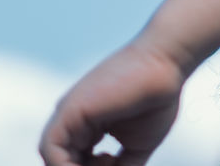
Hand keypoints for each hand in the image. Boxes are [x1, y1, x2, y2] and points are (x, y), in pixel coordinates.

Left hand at [38, 38, 186, 165]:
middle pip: (63, 162)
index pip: (74, 163)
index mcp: (85, 127)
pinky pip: (51, 150)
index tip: (117, 165)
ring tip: (111, 165)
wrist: (167, 63)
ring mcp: (68, 115)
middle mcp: (72, 121)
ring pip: (53, 160)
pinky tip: (101, 164)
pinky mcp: (69, 111)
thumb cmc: (158, 98)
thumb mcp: (137, 145)